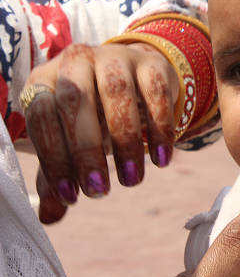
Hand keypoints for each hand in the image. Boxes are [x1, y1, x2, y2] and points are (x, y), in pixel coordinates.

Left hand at [23, 42, 178, 222]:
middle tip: (100, 192)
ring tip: (132, 180)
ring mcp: (115, 58)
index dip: (53, 157)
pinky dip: (160, 128)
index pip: (41, 115)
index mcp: (45, 80)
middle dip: (87, 150)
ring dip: (125, 141)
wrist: (132, 77)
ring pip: (117, 92)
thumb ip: (58, 174)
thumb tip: (48, 218)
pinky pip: (155, 92)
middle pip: (75, 100)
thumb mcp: (71, 140)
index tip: (71, 196)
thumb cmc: (93, 115)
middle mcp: (76, 61)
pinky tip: (160, 159)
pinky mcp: (150, 63)